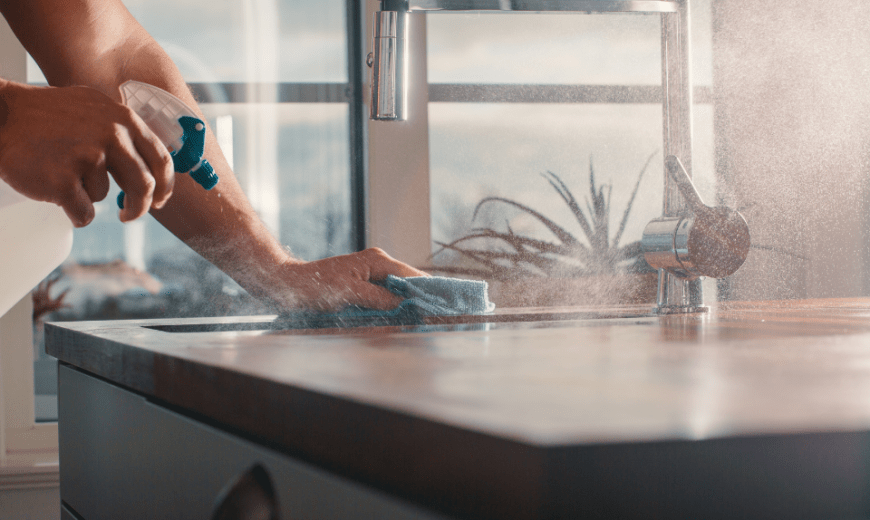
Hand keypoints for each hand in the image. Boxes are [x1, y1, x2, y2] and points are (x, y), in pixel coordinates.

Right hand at [0, 82, 173, 226]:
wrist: (0, 118)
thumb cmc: (46, 116)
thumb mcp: (95, 108)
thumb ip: (125, 131)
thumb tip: (154, 166)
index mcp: (124, 119)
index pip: (161, 160)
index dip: (165, 186)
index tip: (161, 200)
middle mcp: (111, 135)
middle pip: (144, 186)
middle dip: (140, 207)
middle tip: (130, 216)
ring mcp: (87, 158)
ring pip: (104, 195)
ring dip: (86, 194)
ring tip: (62, 171)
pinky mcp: (64, 182)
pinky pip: (83, 213)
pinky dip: (72, 211)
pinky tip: (54, 190)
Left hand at [261, 248, 428, 311]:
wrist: (289, 286)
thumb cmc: (316, 286)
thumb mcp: (350, 294)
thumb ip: (380, 298)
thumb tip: (405, 304)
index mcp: (377, 260)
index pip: (412, 275)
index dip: (428, 289)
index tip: (444, 303)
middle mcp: (377, 264)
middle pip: (408, 283)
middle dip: (421, 299)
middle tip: (438, 316)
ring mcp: (371, 274)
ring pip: (398, 291)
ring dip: (408, 305)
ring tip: (424, 320)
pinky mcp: (364, 286)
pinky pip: (386, 296)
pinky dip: (394, 307)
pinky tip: (401, 318)